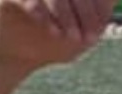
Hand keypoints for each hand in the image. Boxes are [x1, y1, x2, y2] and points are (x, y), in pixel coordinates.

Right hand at [0, 0, 115, 68]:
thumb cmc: (57, 42)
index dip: (97, 11)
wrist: (20, 54)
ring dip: (65, 15)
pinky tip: (53, 32)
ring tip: (71, 38)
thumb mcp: (85, 33)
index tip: (98, 32)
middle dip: (86, 14)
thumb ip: (101, 15)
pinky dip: (44, 14)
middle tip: (89, 40)